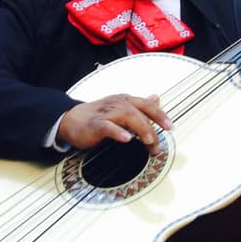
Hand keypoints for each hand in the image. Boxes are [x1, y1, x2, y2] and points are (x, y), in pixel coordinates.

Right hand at [57, 94, 172, 152]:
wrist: (70, 120)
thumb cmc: (97, 116)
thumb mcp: (120, 108)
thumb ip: (139, 105)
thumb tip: (156, 97)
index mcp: (124, 100)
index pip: (146, 104)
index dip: (160, 114)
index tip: (170, 127)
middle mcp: (116, 103)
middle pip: (139, 111)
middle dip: (152, 127)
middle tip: (158, 144)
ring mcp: (105, 113)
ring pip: (126, 116)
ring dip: (140, 129)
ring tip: (148, 142)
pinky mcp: (94, 124)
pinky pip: (107, 126)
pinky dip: (117, 132)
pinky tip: (126, 139)